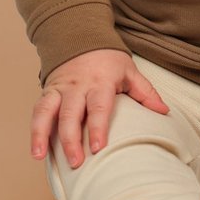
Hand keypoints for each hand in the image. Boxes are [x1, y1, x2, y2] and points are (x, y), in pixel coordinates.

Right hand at [30, 49, 169, 168]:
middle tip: (75, 162)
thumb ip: (145, 92)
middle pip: (71, 113)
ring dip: (41, 134)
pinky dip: (35, 130)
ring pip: (47, 111)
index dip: (97, 127)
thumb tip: (164, 111)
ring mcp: (60, 89)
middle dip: (70, 139)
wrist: (80, 37)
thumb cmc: (108, 60)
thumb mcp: (130, 71)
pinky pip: (38, 111)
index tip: (97, 148)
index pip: (98, 107)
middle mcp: (77, 86)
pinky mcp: (48, 92)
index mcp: (100, 81)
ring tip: (39, 156)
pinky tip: (36, 150)